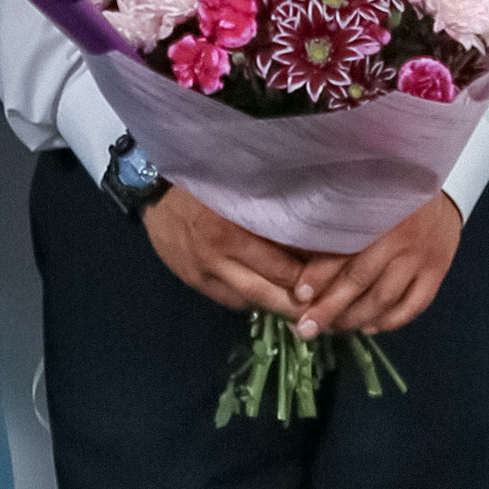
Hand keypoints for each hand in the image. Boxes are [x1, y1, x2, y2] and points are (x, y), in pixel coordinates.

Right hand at [141, 183, 318, 320]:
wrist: (152, 187)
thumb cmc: (206, 181)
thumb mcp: (241, 189)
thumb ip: (272, 211)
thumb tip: (313, 235)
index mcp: (234, 230)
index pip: (285, 265)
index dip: (313, 276)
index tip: (336, 279)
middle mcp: (219, 256)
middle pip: (270, 291)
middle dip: (299, 303)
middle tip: (325, 307)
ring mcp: (204, 273)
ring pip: (251, 300)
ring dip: (277, 305)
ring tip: (303, 307)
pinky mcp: (193, 281)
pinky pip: (230, 299)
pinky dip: (250, 298)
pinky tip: (265, 292)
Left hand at [297, 193, 461, 338]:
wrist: (435, 182)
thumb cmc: (384, 193)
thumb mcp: (358, 195)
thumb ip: (334, 221)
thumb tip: (295, 251)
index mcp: (375, 211)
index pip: (342, 250)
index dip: (318, 275)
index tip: (299, 295)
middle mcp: (399, 234)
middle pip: (360, 280)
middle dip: (330, 308)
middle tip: (306, 328)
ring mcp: (422, 254)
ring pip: (385, 298)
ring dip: (356, 318)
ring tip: (333, 328)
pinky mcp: (438, 269)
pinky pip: (413, 305)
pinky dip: (390, 321)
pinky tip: (369, 327)